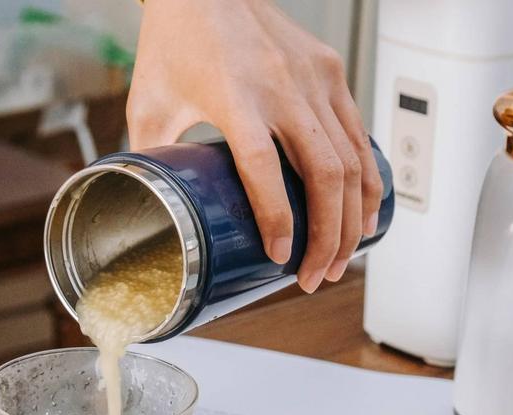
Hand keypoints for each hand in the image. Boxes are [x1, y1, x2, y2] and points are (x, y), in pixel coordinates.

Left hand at [127, 0, 382, 291]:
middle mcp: (283, 87)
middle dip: (327, 237)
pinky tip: (363, 213)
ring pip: (351, 160)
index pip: (265, 168)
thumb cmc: (176, 39)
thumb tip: (147, 207)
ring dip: (352, 218)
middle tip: (316, 277)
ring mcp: (315, 78)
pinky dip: (366, 180)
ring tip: (342, 259)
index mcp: (235, 96)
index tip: (280, 257)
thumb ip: (150, 158)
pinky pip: (358, 135)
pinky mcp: (330, 72)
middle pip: (324, 174)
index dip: (277, 218)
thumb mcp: (150, 102)